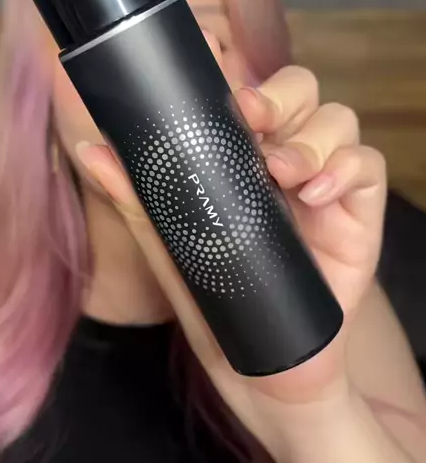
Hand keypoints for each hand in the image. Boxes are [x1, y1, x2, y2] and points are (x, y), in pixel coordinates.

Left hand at [76, 62, 386, 457]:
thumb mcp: (174, 254)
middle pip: (303, 95)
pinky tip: (319, 191)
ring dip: (313, 136)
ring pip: (339, 121)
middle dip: (283, 96)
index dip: (244, 84)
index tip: (226, 96)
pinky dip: (348, 166)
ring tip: (283, 171)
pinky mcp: (358, 217)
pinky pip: (368, 168)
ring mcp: (325, 189)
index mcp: (243, 165)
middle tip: (254, 118)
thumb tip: (94, 152)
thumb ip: (140, 203)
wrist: (265, 378)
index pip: (254, 100)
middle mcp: (286, 166)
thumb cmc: (220, 313)